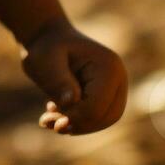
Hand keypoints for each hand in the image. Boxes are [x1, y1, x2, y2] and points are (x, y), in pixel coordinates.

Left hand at [21, 19, 126, 134]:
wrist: (46, 39)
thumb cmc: (45, 48)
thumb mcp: (45, 61)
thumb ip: (58, 81)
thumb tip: (73, 101)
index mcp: (109, 66)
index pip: (98, 105)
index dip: (76, 117)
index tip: (51, 116)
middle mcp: (119, 77)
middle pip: (108, 116)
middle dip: (79, 125)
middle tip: (51, 123)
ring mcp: (116, 86)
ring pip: (104, 119)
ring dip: (77, 126)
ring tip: (49, 121)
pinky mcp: (107, 94)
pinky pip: (98, 117)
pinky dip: (77, 121)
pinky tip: (55, 114)